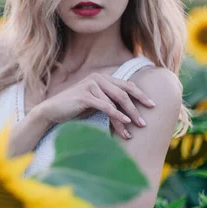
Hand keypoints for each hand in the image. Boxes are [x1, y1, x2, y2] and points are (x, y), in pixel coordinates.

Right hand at [34, 73, 155, 138]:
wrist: (52, 111)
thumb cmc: (74, 109)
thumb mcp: (95, 103)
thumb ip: (109, 101)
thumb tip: (130, 111)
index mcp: (102, 78)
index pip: (126, 85)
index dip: (141, 95)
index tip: (153, 106)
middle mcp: (97, 78)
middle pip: (124, 93)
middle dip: (137, 108)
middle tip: (145, 122)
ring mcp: (91, 85)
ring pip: (116, 102)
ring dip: (127, 117)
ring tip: (134, 129)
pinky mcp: (85, 95)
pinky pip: (106, 106)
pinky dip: (117, 116)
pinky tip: (125, 123)